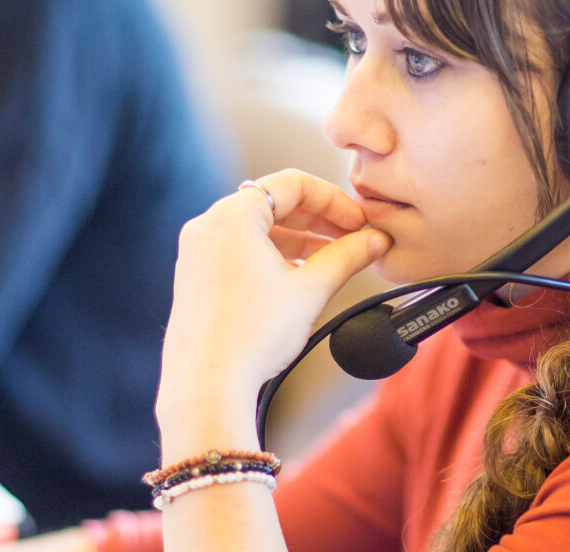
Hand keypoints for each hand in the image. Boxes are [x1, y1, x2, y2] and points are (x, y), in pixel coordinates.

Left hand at [156, 169, 388, 445]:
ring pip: (257, 231)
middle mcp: (208, 225)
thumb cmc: (253, 336)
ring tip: (333, 263)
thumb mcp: (310, 290)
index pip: (293, 184)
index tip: (360, 223)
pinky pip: (239, 252)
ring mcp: (196, 252)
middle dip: (318, 221)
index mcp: (233, 215)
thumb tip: (375, 240)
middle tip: (354, 240)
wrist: (207, 386)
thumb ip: (347, 257)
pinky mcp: (194, 278)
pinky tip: (299, 281)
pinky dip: (272, 258)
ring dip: (298, 241)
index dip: (335, 200)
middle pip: (273, 204)